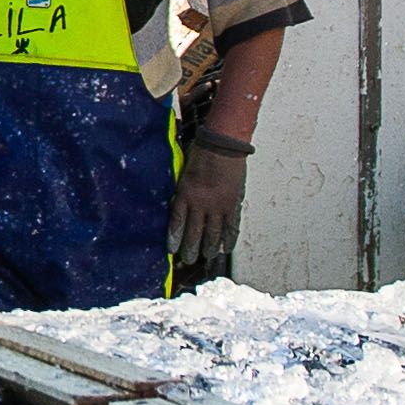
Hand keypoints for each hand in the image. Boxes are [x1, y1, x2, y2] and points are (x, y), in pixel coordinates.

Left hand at [171, 136, 251, 285]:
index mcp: (185, 194)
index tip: (172, 249)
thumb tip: (178, 203)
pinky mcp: (233, 204)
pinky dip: (229, 239)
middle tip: (188, 259)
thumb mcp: (184, 171)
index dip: (175, 237)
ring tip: (206, 257)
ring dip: (209, 248)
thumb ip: (182, 190)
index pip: (177, 222)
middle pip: (194, 233)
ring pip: (213, 234)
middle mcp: (200, 203)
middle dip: (190, 249)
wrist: (223, 145)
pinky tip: (225, 248)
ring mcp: (218, 206)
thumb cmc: (201, 152)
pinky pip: (231, 227)